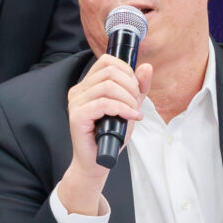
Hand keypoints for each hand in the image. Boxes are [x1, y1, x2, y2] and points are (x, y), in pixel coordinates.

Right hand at [58, 55, 149, 215]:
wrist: (98, 161)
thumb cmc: (110, 136)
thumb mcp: (129, 107)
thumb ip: (138, 88)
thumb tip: (146, 67)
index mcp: (87, 85)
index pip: (106, 61)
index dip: (126, 70)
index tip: (135, 88)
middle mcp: (78, 90)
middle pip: (109, 71)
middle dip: (130, 86)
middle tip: (135, 103)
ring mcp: (76, 103)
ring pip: (107, 86)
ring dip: (127, 99)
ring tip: (133, 112)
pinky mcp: (77, 116)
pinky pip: (103, 103)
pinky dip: (121, 109)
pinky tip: (130, 117)